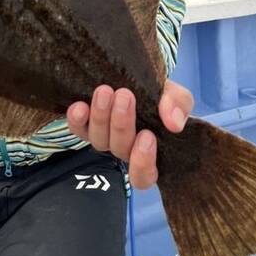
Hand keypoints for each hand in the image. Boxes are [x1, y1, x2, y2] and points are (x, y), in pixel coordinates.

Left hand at [66, 79, 193, 189]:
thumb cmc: (162, 97)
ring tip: (105, 91)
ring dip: (100, 116)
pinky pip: (77, 129)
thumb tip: (174, 123)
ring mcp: (103, 137)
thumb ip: (179, 107)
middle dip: (121, 124)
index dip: (143, 162)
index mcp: (149, 154)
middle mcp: (124, 150)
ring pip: (98, 139)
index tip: (148, 135)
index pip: (143, 176)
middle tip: (125, 96)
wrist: (140, 79)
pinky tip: (80, 106)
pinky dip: (76, 120)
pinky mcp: (84, 124)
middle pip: (119, 149)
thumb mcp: (178, 97)